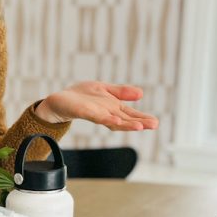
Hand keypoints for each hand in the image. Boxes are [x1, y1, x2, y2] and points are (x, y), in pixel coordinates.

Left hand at [34, 82, 158, 130]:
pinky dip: (107, 119)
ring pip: (114, 121)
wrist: (60, 100)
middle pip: (125, 120)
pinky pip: (97, 117)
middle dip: (140, 123)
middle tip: (154, 125)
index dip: (142, 118)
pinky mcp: (85, 112)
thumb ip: (121, 92)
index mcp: (112, 108)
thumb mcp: (104, 89)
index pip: (130, 114)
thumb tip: (141, 94)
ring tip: (140, 126)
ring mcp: (96, 114)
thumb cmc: (82, 96)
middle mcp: (106, 113)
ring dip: (126, 124)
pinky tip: (116, 121)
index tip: (155, 122)